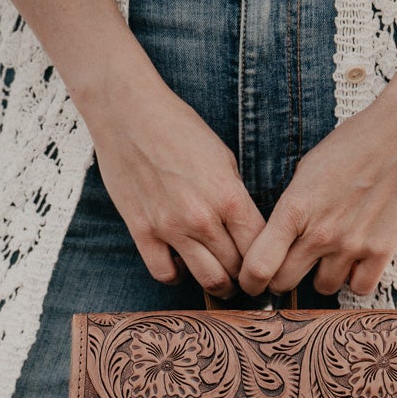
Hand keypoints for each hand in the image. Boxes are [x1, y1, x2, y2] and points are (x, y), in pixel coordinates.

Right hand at [87, 69, 264, 296]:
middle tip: (244, 276)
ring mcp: (170, 228)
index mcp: (229, 197)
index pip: (260, 248)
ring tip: (220, 279)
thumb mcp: (223, 158)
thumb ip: (235, 197)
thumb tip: (247, 229)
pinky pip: (164, 273)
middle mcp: (202, 218)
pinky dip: (176, 276)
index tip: (265, 265)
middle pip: (237, 268)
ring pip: (208, 279)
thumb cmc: (179, 128)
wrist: (129, 113)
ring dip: (218, 284)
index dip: (267, 261)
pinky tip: (181, 265)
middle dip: (245, 276)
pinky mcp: (142, 231)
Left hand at [237, 82, 396, 298]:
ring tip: (331, 256)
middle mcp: (320, 233)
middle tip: (290, 269)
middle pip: (284, 283)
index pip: (258, 266)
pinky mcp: (382, 250)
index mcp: (294, 209)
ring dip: (322, 276)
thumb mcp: (307, 170)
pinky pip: (360, 288)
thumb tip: (278, 240)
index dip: (250, 280)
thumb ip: (291, 209)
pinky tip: (357, 261)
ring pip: (323, 288)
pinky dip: (356, 279)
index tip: (253, 280)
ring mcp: (352, 245)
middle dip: (281, 280)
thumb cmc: (353, 145)